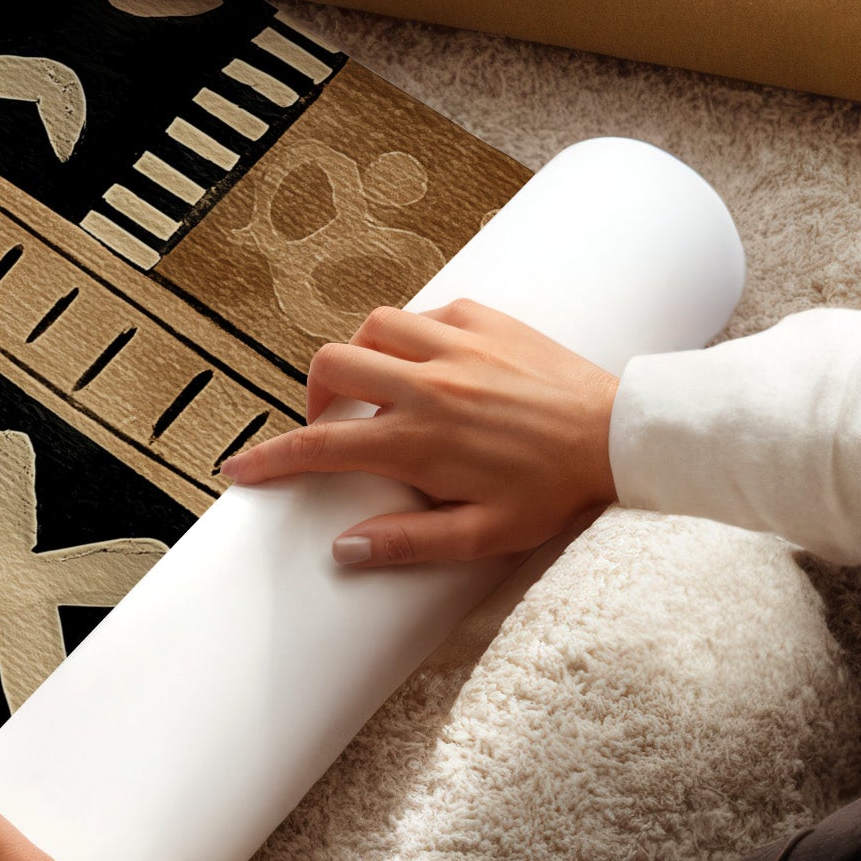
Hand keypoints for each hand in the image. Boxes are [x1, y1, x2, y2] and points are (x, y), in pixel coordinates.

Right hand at [220, 300, 618, 567]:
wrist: (620, 436)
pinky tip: (430, 361)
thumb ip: (409, 543)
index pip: (320, 446)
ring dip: (361, 355)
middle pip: (331, 366)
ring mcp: (456, 345)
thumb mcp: (484, 535)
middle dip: (314, 395)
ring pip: (372, 327)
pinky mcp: (485, 319)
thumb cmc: (556, 490)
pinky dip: (412, 334)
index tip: (240, 467)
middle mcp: (427, 385)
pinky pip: (426, 312)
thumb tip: (345, 549)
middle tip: (332, 423)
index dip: (270, 458)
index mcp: (419, 440)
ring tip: (377, 386)